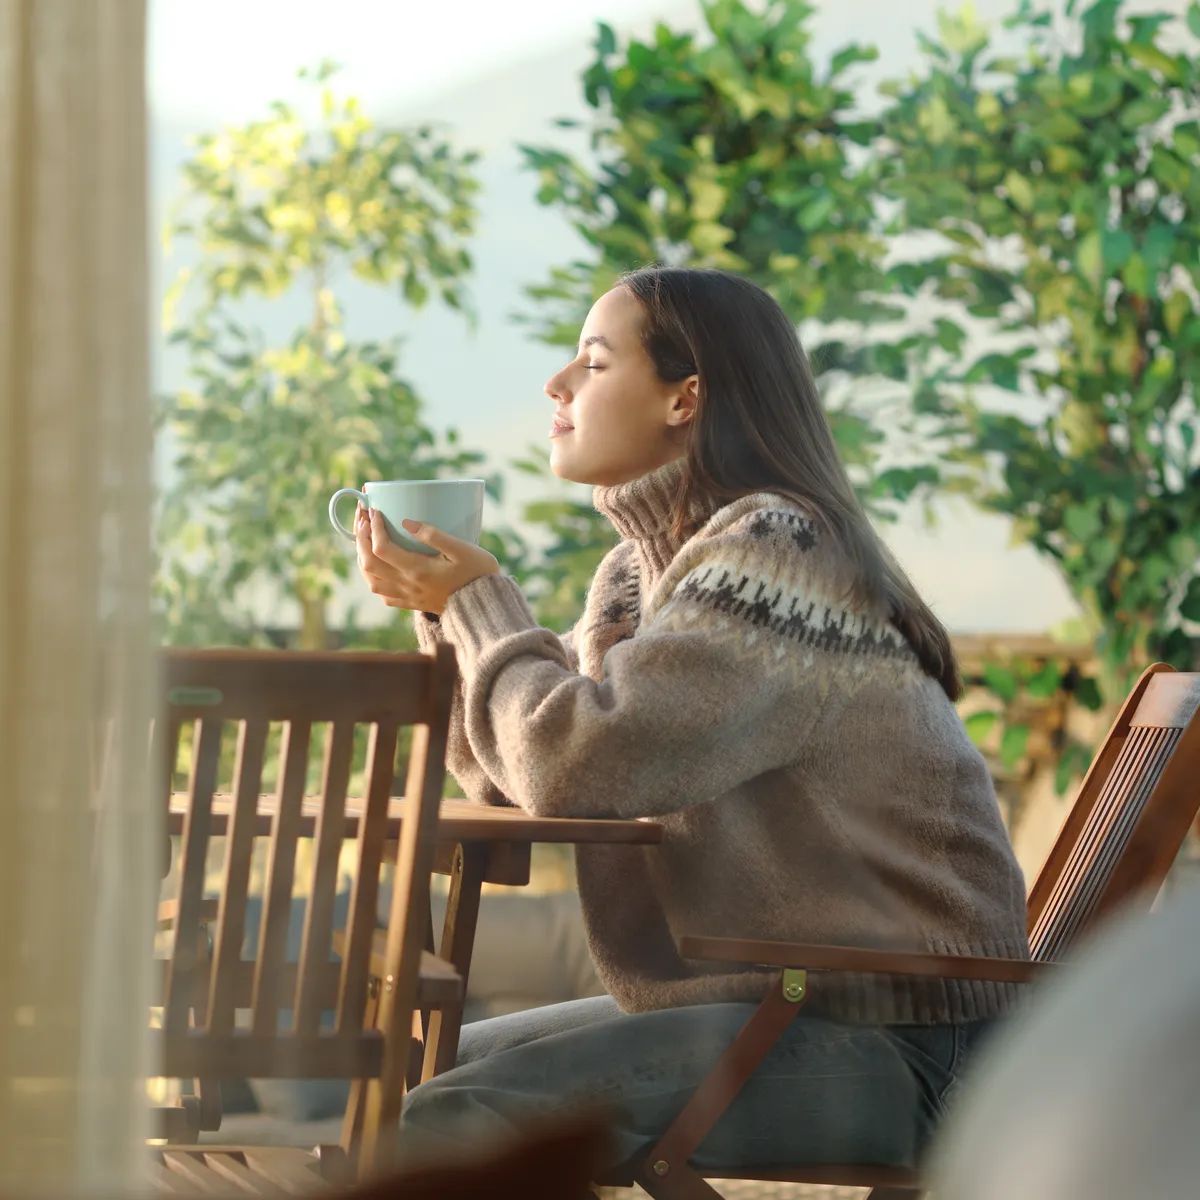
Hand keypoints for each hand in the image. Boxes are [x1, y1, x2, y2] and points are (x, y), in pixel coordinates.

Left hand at [355, 501, 498, 615]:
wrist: (484, 606)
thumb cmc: (478, 574)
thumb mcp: (462, 549)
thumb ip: (434, 535)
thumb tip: (406, 521)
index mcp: (418, 570)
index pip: (381, 548)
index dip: (373, 527)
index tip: (376, 510)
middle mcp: (407, 585)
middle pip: (369, 563)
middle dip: (360, 538)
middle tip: (363, 518)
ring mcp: (407, 596)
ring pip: (371, 580)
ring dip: (362, 558)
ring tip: (365, 539)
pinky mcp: (412, 603)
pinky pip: (382, 593)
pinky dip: (373, 577)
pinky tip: (379, 565)